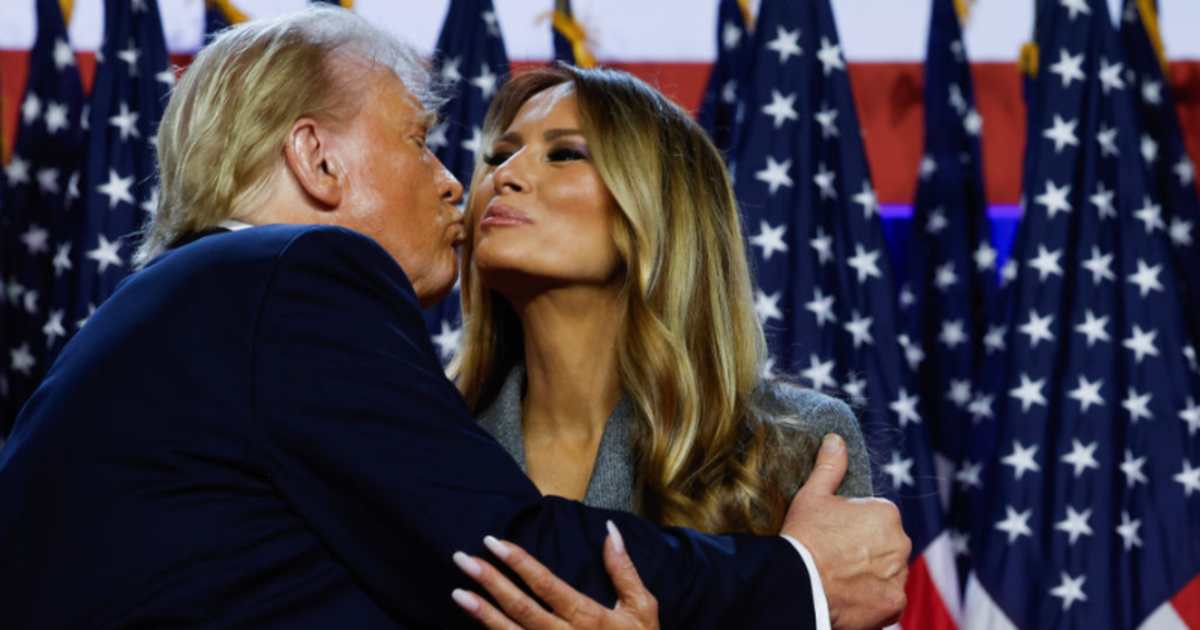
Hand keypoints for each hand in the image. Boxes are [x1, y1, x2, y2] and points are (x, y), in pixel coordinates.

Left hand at [451, 520, 658, 628]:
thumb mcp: (642, 608)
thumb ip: (624, 570)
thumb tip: (610, 529)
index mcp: (588, 617)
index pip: (547, 585)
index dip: (519, 563)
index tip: (494, 542)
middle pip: (522, 608)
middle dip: (490, 582)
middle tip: (462, 559)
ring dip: (482, 614)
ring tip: (458, 593)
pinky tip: (474, 624)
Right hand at [782, 434, 910, 629]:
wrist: (799, 584)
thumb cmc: (805, 536)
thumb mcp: (812, 496)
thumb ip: (830, 467)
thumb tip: (836, 439)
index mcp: (886, 512)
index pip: (876, 519)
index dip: (853, 528)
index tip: (834, 537)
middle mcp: (901, 542)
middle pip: (886, 547)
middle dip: (867, 552)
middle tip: (836, 559)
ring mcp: (899, 575)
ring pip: (888, 573)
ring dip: (872, 576)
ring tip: (841, 579)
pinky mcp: (894, 603)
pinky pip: (888, 600)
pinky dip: (873, 599)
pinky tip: (850, 596)